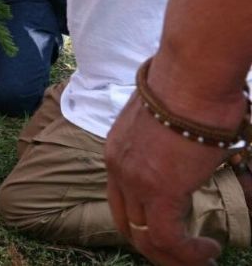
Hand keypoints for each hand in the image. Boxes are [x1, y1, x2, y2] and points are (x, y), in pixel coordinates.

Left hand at [105, 94, 230, 265]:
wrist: (192, 77)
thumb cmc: (190, 87)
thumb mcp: (168, 120)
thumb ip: (170, 140)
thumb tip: (195, 146)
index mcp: (117, 150)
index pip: (120, 198)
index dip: (140, 220)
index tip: (167, 232)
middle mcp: (117, 167)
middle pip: (127, 221)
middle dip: (153, 245)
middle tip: (182, 256)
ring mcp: (134, 180)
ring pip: (145, 236)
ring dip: (173, 256)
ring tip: (200, 260)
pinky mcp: (159, 190)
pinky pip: (168, 237)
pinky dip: (188, 252)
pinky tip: (208, 249)